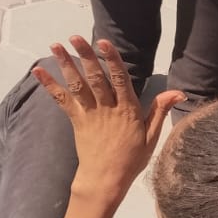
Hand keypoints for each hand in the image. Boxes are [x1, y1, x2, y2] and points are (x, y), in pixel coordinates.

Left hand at [32, 38, 184, 199]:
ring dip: (66, 64)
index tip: (104, 43)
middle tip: (75, 37)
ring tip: (56, 45)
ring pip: (77, 85)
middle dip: (85, 56)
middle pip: (95, 78)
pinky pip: (62, 100)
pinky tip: (38, 72)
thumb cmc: (131, 159)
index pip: (119, 80)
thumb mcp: (152, 136)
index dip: (112, 60)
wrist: (106, 180)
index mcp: (127, 110)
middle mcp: (106, 108)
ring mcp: (89, 114)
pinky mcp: (76, 120)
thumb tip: (179, 92)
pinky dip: (49, 85)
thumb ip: (160, 110)